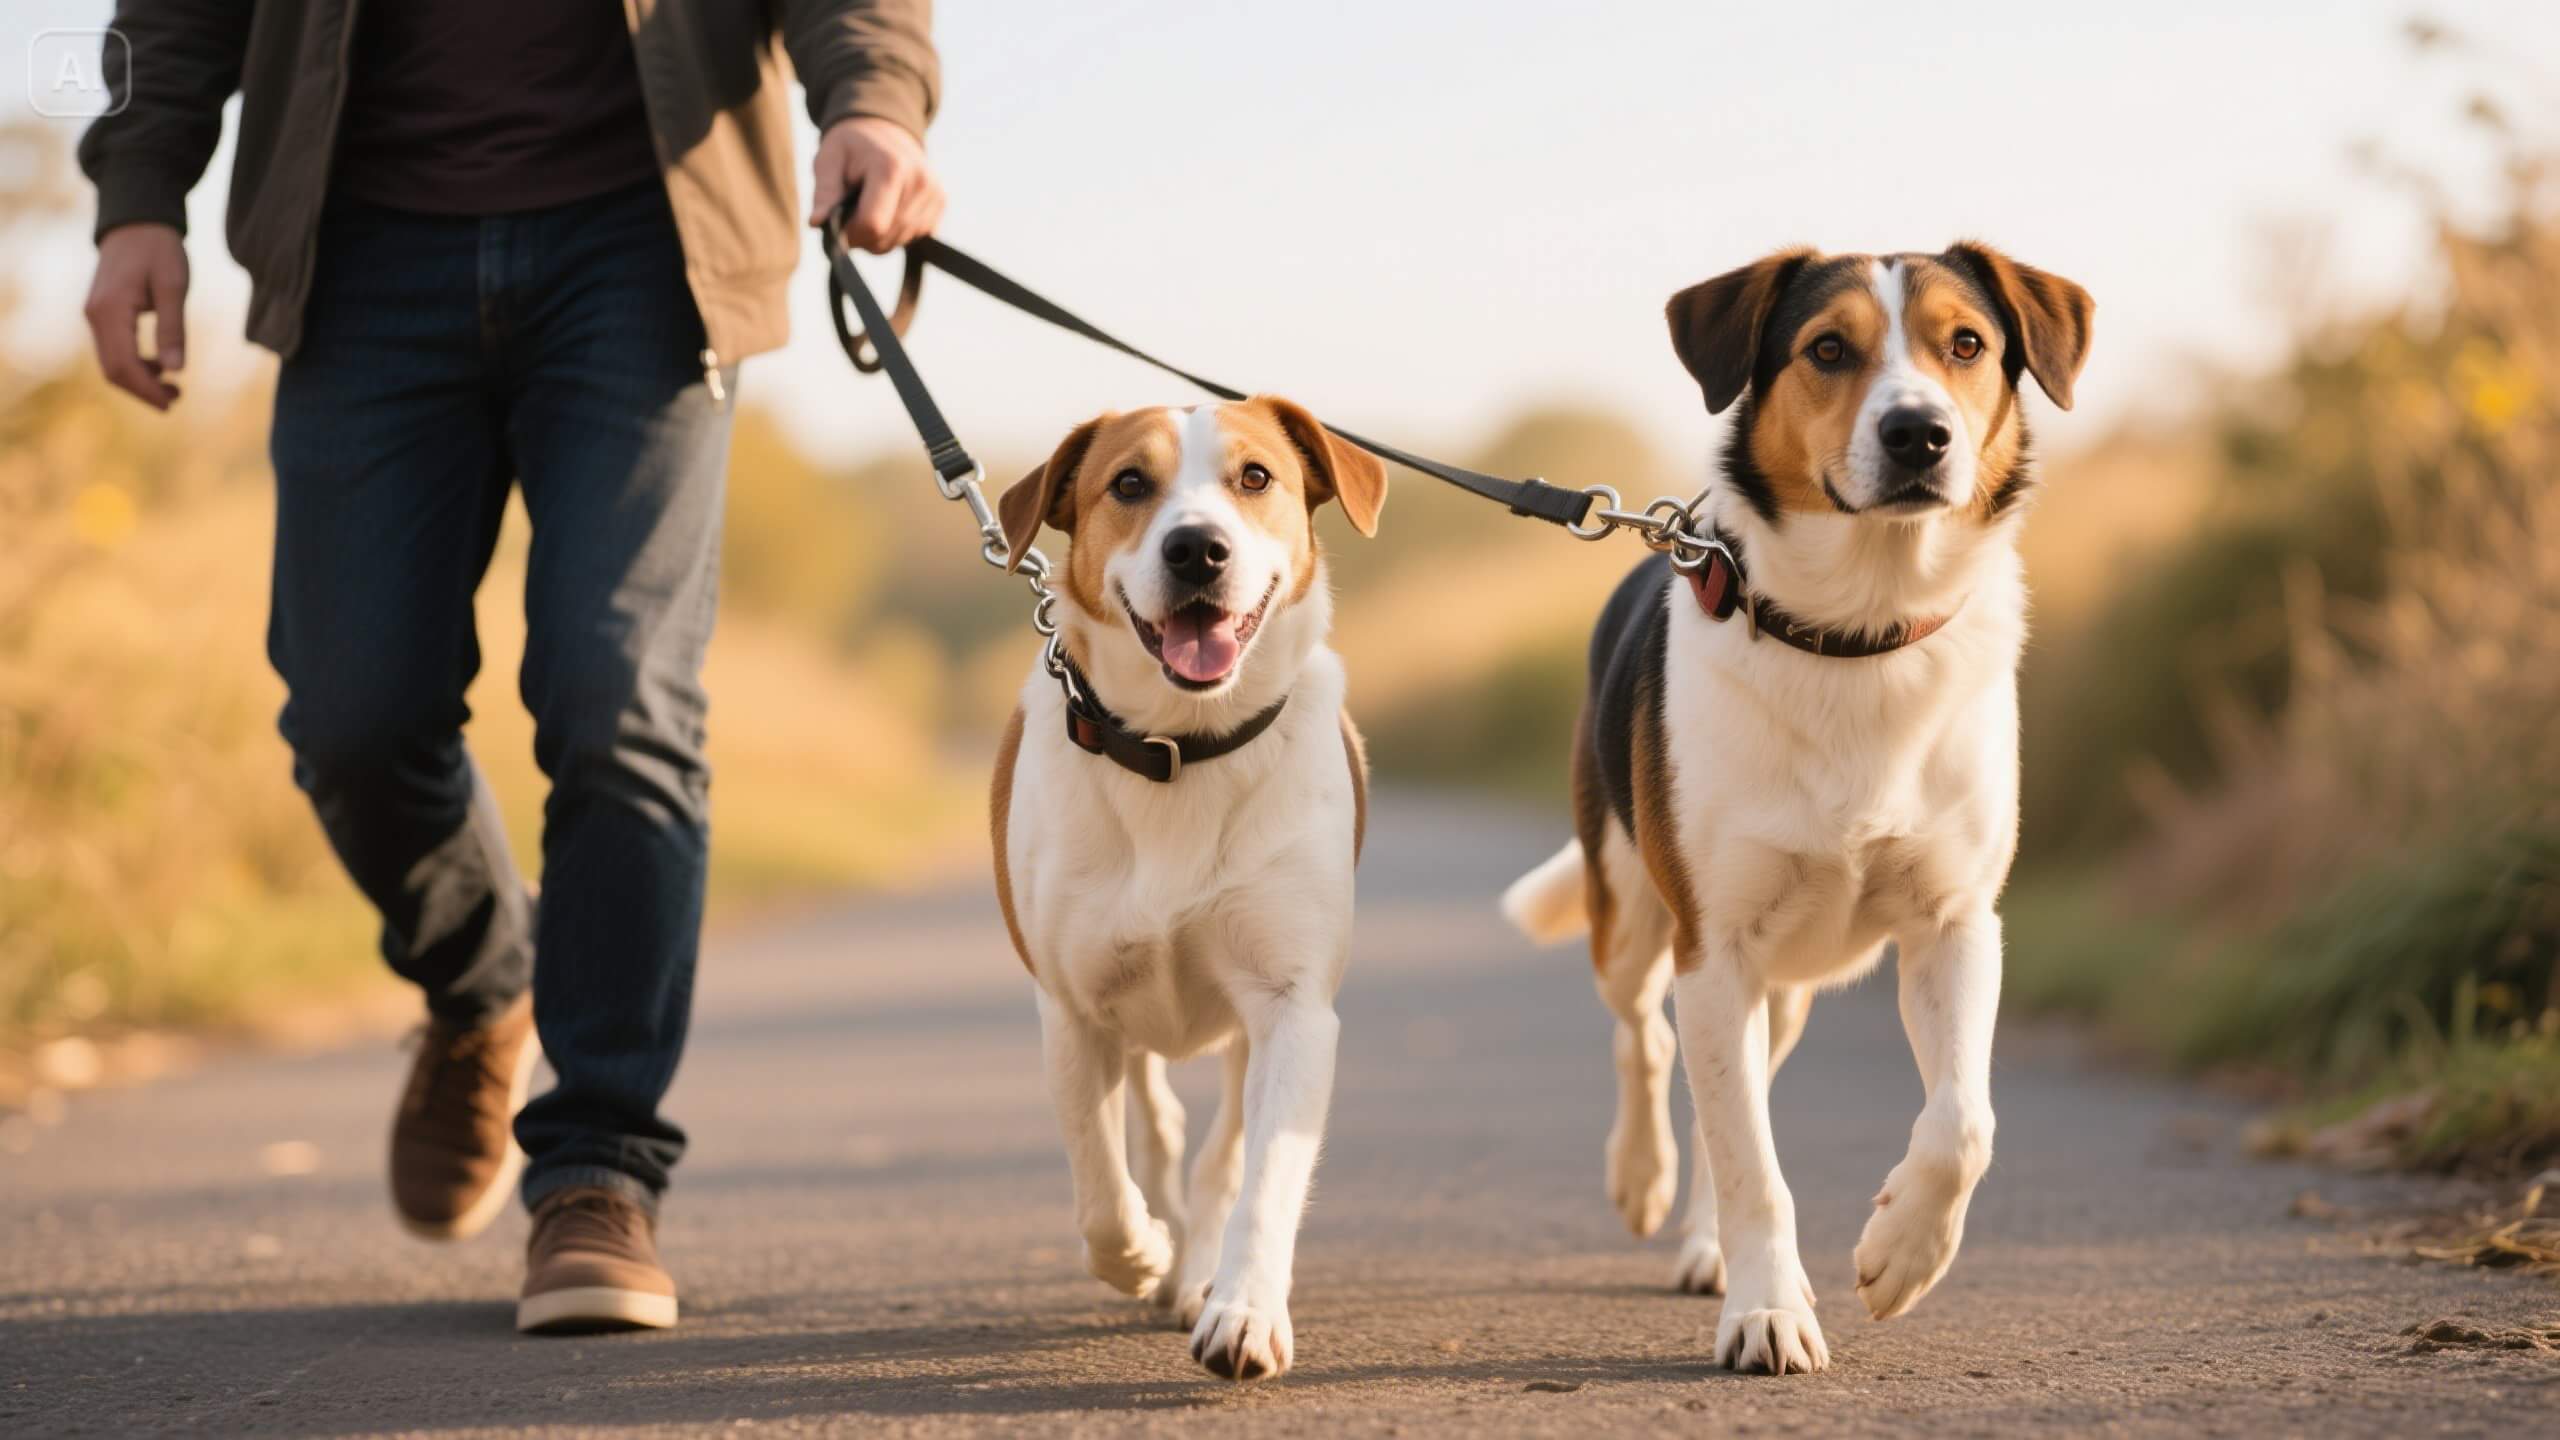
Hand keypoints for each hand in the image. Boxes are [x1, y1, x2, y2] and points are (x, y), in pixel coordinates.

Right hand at [86, 223, 188, 410]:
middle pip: (113, 370)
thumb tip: (174, 371)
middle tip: (176, 399)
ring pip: (111, 362)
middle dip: (143, 390)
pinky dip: (134, 364)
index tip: (172, 403)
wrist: (136, 223)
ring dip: (139, 379)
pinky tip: (159, 366)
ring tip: (173, 386)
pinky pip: (113, 349)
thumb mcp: (173, 287)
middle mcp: (95, 316)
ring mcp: (95, 315)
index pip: (123, 365)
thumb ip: (173, 328)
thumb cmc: (159, 250)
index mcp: (110, 311)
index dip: (147, 390)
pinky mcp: (101, 314)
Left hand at [808, 115, 943, 252]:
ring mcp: (934, 193)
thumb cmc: (851, 147)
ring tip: (870, 207)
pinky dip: (897, 231)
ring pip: (899, 241)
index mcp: (891, 168)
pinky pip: (914, 237)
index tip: (838, 223)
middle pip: (885, 237)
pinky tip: (889, 208)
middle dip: (863, 235)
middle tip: (851, 211)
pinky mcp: (941, 202)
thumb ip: (824, 192)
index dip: (850, 233)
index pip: (872, 225)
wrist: (883, 129)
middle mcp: (919, 181)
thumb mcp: (828, 160)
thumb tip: (817, 223)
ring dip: (879, 235)